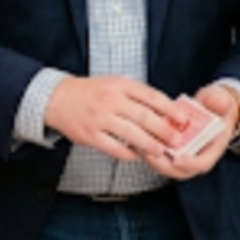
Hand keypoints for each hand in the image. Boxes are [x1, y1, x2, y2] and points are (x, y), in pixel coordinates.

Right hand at [45, 76, 180, 162]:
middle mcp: (111, 100)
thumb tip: (164, 112)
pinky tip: (136, 155)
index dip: (170, 109)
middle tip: (177, 140)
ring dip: (150, 145)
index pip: (151, 96)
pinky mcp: (90, 135)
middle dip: (164, 130)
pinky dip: (128, 154)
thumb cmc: (90, 92)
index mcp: (120, 85)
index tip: (182, 119)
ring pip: (132, 134)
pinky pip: (114, 148)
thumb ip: (136, 96)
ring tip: (161, 151)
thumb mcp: (114, 84)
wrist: (56, 98)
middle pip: (144, 117)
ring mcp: (100, 118)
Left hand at [144, 83, 239, 179]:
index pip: (202, 163)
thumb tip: (219, 102)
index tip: (177, 160)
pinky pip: (158, 155)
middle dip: (163, 165)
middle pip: (179, 170)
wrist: (212, 108)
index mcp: (213, 148)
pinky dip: (147, 149)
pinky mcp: (171, 150)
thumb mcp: (222, 101)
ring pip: (165, 165)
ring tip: (139, 145)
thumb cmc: (217, 107)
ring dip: (151, 158)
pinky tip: (136, 139)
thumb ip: (220, 101)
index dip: (190, 164)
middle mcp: (197, 156)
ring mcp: (183, 155)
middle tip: (150, 154)